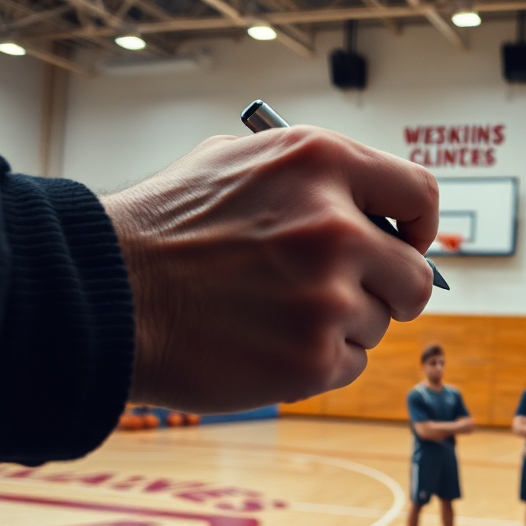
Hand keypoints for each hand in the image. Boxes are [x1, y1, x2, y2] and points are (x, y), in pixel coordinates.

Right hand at [102, 127, 438, 411]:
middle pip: (415, 277)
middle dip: (389, 290)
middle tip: (346, 294)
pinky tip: (269, 344)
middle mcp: (335, 227)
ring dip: (340, 326)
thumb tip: (377, 207)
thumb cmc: (165, 228)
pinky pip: (350, 364)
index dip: (420, 226)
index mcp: (321, 163)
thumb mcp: (237, 162)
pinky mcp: (313, 359)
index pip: (421, 193)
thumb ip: (315, 178)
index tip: (409, 244)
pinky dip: (318, 362)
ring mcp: (327, 297)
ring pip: (377, 323)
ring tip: (274, 314)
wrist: (103, 295)